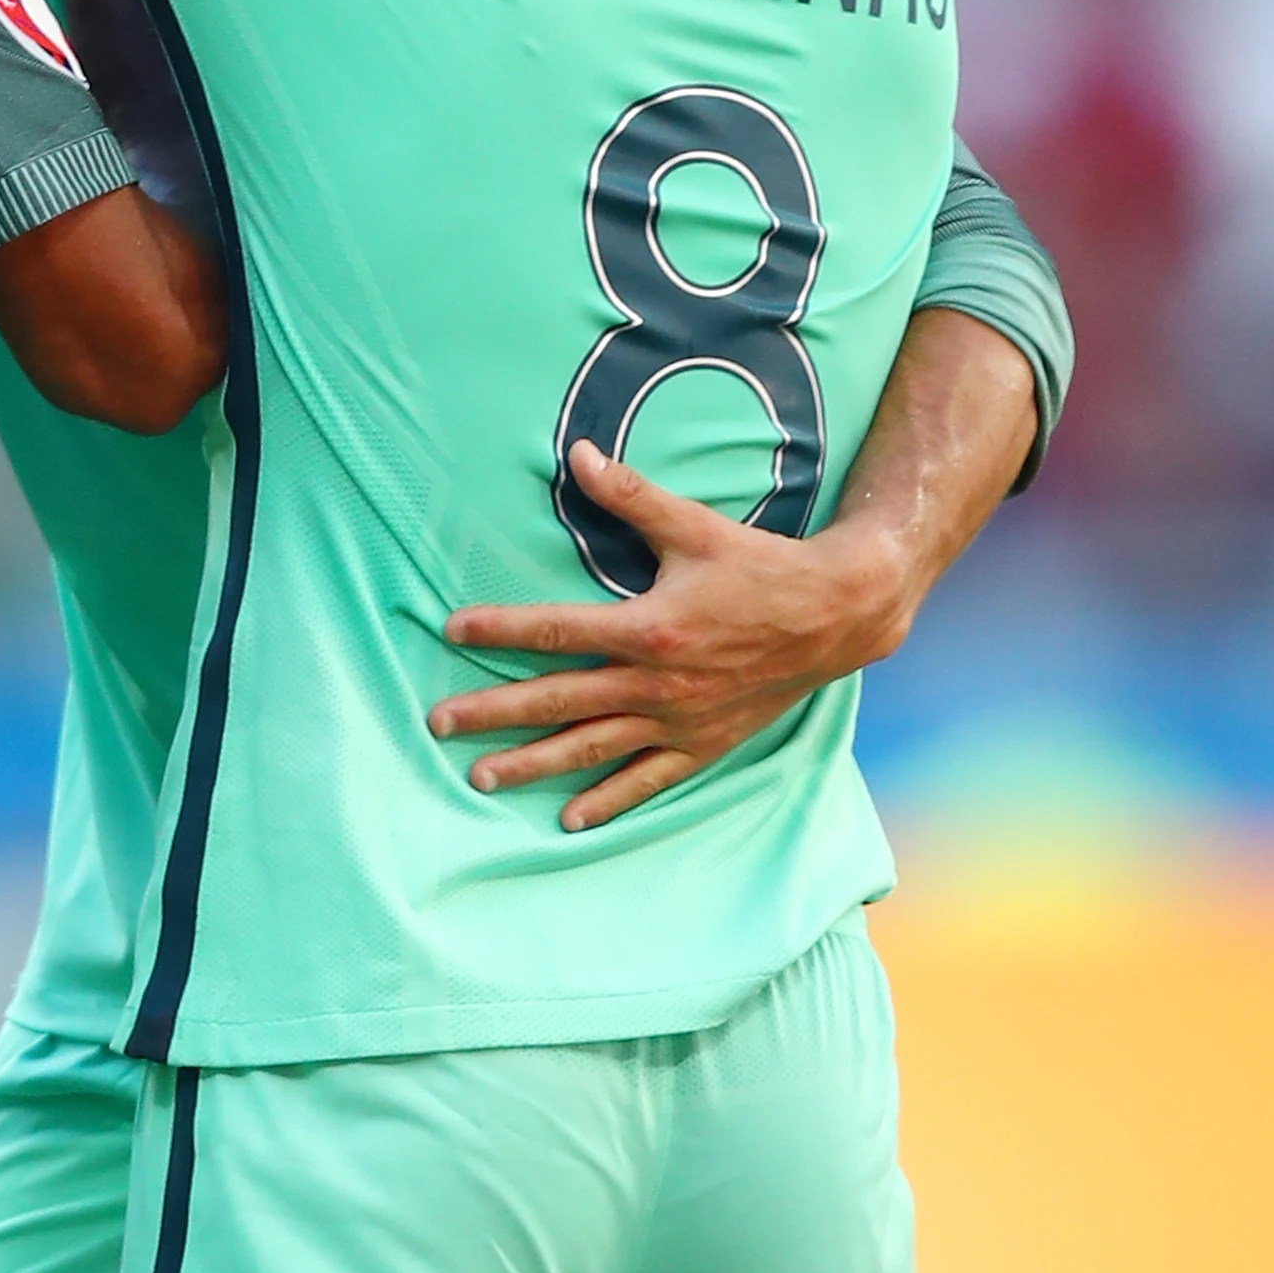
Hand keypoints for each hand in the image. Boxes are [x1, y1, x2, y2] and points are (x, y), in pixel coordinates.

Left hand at [429, 441, 922, 831]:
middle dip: (492, 713)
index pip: (553, 630)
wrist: (837, 615)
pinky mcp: (703, 744)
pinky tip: (569, 818)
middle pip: (556, 701)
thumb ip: (631, 495)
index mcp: (648, 629)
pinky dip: (608, 799)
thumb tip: (578, 454)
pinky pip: (647, 780)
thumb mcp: (695, 527)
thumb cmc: (762, 567)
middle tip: (436, 724)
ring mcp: (678, 721)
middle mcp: (656, 684)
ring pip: (590, 748)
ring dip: (531, 765)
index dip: (498, 628)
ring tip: (480, 778)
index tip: (451, 629)